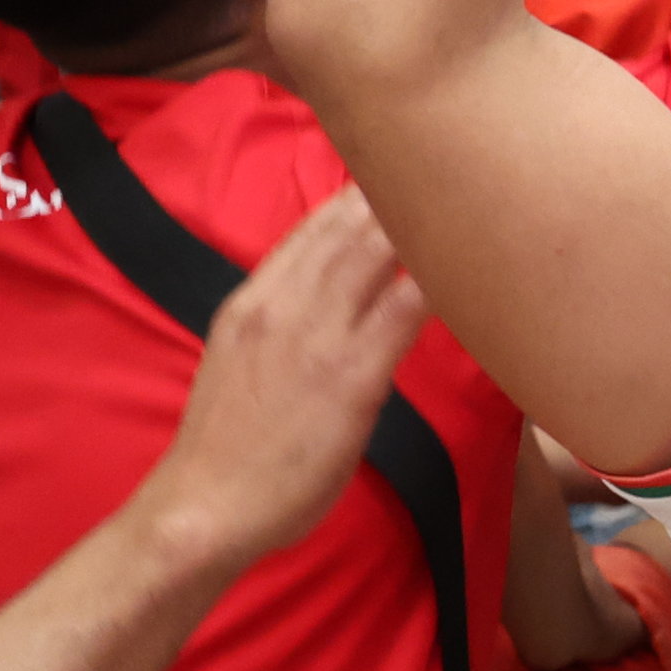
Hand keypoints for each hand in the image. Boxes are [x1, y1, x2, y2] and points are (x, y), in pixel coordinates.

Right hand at [134, 187, 429, 572]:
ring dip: (419, 223)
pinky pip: (401, 312)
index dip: (354, 198)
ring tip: (467, 190)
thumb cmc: (225, 451)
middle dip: (395, 193)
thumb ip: (283, 329)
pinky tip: (469, 262)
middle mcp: (283, 305)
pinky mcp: (351, 377)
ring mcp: (318, 338)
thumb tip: (328, 314)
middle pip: (347, 229)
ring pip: (374, 256)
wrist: (201, 507)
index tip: (395, 171)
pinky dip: (434, 281)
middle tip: (448, 163)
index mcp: (253, 303)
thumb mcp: (239, 364)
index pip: (310, 231)